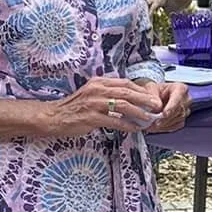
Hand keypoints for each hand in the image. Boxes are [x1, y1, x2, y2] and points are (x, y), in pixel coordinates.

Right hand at [50, 76, 165, 138]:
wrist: (54, 116)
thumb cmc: (75, 107)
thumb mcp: (91, 94)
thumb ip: (107, 94)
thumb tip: (129, 100)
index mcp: (99, 82)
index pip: (125, 83)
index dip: (141, 90)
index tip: (152, 97)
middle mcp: (97, 89)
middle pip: (127, 92)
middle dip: (145, 100)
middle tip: (157, 106)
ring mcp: (93, 103)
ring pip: (122, 105)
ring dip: (139, 112)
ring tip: (149, 119)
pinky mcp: (90, 117)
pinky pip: (113, 121)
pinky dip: (126, 125)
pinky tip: (135, 129)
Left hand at [146, 82, 192, 133]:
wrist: (154, 97)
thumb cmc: (154, 91)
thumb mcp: (151, 89)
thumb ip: (154, 96)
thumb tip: (158, 106)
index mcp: (180, 88)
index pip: (178, 98)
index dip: (171, 107)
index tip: (164, 114)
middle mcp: (186, 99)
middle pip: (179, 111)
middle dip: (166, 118)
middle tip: (154, 123)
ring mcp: (185, 110)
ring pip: (178, 120)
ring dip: (165, 124)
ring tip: (152, 126)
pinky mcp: (182, 119)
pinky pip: (176, 126)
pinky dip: (166, 128)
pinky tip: (157, 128)